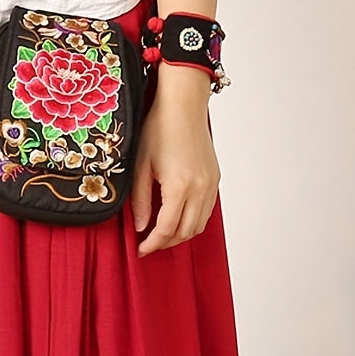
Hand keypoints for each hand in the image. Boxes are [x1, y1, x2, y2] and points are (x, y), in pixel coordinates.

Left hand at [130, 82, 218, 257]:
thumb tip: (140, 226)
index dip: (152, 244)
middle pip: (186, 232)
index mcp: (179, 186)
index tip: (141, 250)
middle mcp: (200, 188)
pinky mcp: (215, 178)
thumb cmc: (159, 128)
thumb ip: (139, 200)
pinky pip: (207, 210)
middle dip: (167, 243)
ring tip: (162, 233)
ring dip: (181, 234)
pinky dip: (193, 220)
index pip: (167, 229)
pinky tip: (178, 216)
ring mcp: (210, 184)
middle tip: (149, 244)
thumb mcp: (141, 165)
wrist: (183, 106)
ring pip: (199, 224)